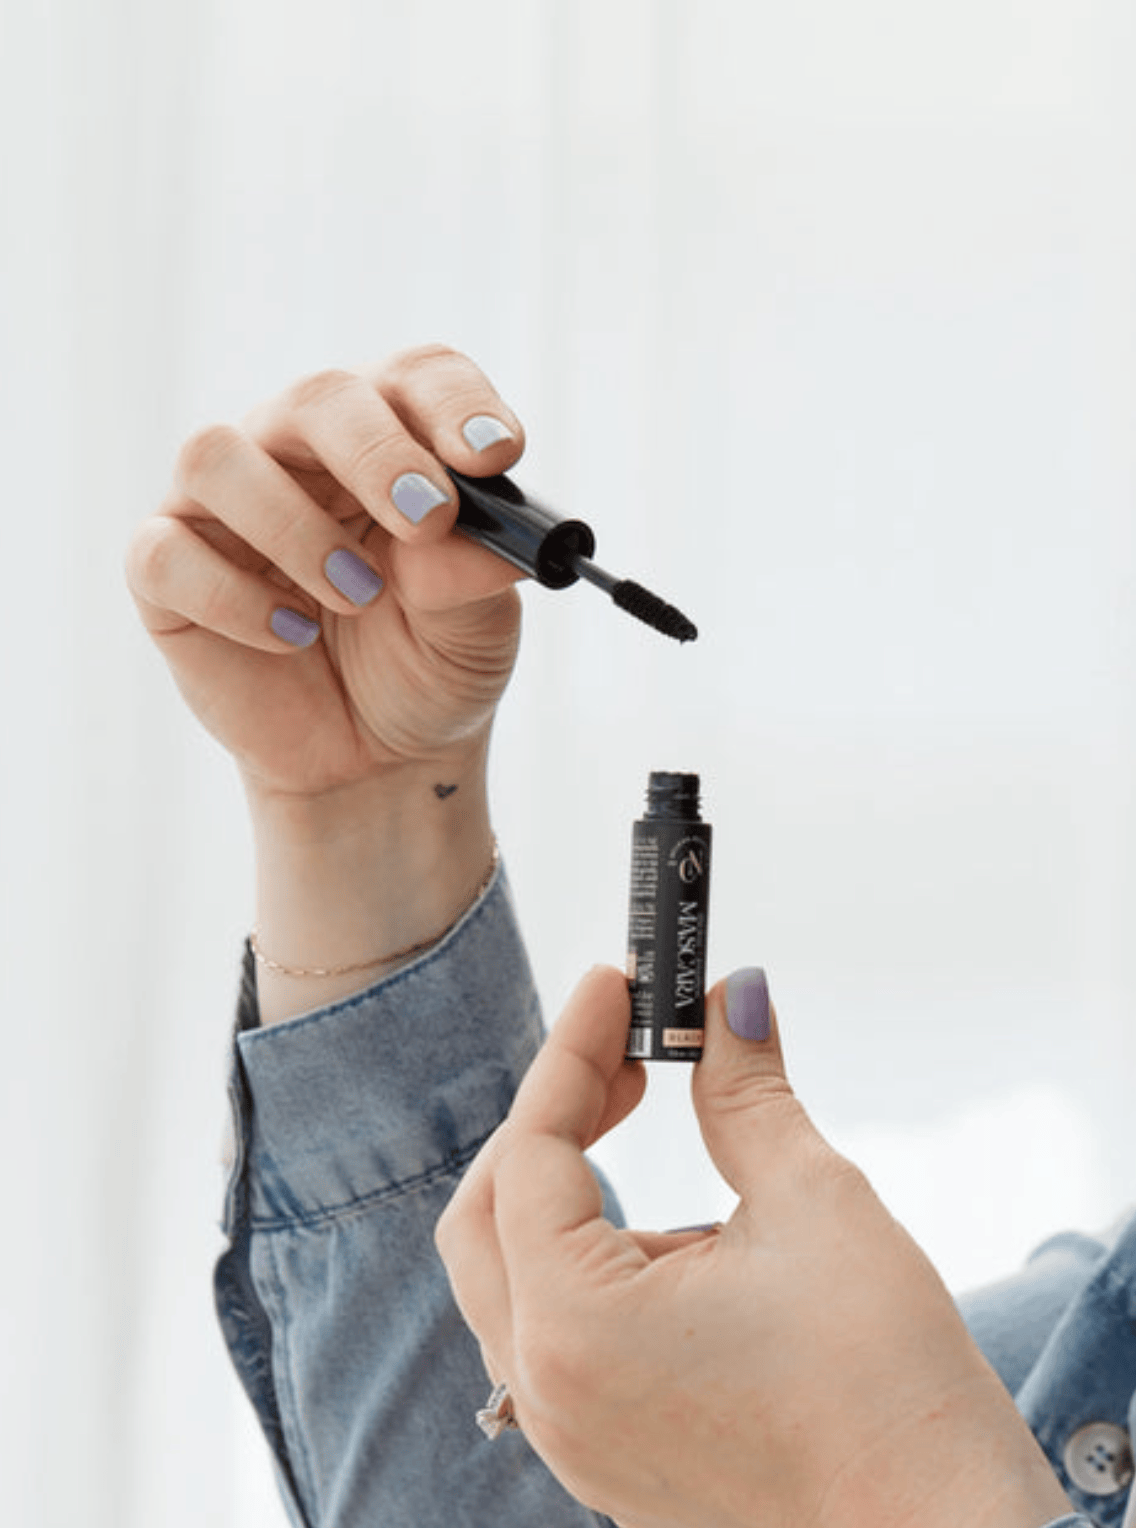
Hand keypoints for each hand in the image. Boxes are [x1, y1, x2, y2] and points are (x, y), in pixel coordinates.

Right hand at [126, 346, 528, 1020]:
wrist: (377, 760)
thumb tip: (460, 538)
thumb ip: (470, 579)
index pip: (418, 379)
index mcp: (392, 444)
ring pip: (217, 454)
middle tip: (426, 520)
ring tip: (356, 596)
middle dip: (378, 453)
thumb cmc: (427, 668)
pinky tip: (291, 638)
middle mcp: (300, 454)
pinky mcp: (167, 572)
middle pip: (318, 398)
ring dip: (296, 527)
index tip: (496, 458)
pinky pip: (166, 553)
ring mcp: (224, 507)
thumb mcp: (476, 634)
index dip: (455, 405)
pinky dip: (233, 597)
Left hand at [437, 969, 1072, 1527]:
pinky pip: (553, 1330)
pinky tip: (664, 1224)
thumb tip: (733, 997)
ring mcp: (571, 1432)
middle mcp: (547, 1388)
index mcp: (575, 1326)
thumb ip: (746, 1092)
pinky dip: (584, 1255)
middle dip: (551, 1114)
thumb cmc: (887, 1387)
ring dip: (563, 1184)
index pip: (532, 1151)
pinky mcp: (607, 1452)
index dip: (574, 1051)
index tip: (617, 984)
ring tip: (647, 1117)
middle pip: (487, 1213)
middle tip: (628, 1053)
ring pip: (510, 1272)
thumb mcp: (814, 1204)